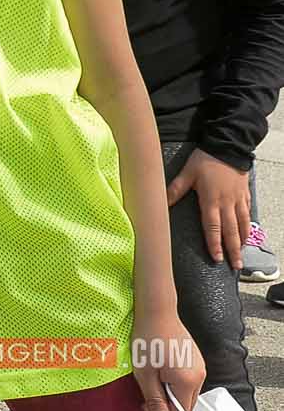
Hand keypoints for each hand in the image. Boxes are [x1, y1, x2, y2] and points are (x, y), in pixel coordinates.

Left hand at [131, 301, 205, 410]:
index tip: (146, 403)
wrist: (157, 312)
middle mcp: (200, 376)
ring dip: (170, 391)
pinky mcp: (196, 360)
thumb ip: (155, 400)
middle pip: (185, 405)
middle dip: (166, 403)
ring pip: (186, 393)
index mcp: (188, 382)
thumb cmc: (148, 339)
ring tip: (154, 374)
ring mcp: (200, 367)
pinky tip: (161, 367)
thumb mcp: (145, 374)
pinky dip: (174, 381)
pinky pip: (187, 380)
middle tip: (147, 388)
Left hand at [165, 149, 250, 269]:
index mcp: (211, 201)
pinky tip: (247, 232)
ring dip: (242, 240)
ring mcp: (238, 199)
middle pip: (231, 231)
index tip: (217, 259)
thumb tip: (162, 202)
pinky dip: (248, 225)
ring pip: (242, 224)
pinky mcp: (245, 193)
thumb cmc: (206, 159)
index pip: (212, 228)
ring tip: (242, 253)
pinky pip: (248, 213)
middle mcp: (227, 203)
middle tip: (235, 265)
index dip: (215, 244)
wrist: (229, 144)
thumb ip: (175, 189)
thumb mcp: (187, 173)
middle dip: (233, 250)